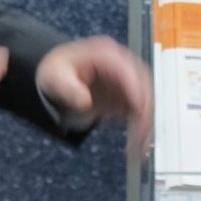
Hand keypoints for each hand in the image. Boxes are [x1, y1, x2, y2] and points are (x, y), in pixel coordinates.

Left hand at [35, 36, 152, 157]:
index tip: (139, 112)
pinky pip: (139, 110)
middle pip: (143, 86)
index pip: (128, 72)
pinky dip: (141, 125)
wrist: (58, 77)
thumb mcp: (55, 76)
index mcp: (106, 55)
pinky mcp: (126, 95)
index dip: (136, 92)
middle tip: (141, 136)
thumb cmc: (58, 71)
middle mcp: (121, 65)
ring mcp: (125, 80)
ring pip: (145, 100)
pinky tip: (137, 141)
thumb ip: (68, 88)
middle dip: (145, 112)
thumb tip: (84, 101)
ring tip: (140, 145)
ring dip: (145, 122)